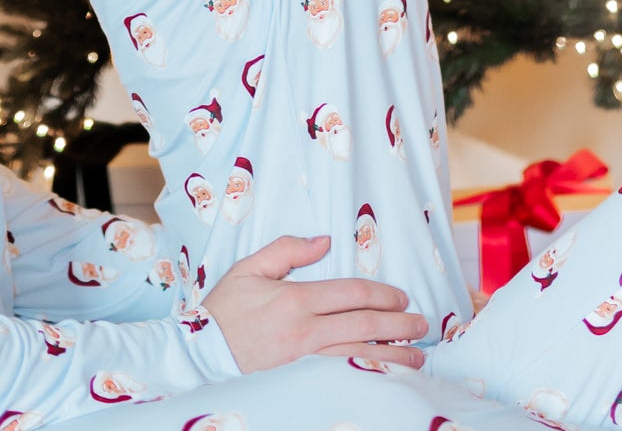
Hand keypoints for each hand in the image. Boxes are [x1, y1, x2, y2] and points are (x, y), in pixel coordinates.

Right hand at [202, 234, 427, 372]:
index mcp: (296, 299)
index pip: (352, 295)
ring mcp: (303, 361)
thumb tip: (324, 240)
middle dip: (398, 326)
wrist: (199, 354)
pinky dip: (367, 376)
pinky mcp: (299, 381)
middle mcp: (305, 332)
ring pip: (358, 357)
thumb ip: (288, 250)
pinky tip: (385, 377)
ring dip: (392, 357)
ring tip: (417, 357)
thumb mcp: (250, 268)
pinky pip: (342, 377)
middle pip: (363, 327)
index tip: (403, 298)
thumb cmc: (224, 309)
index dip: (383, 296)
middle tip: (422, 324)